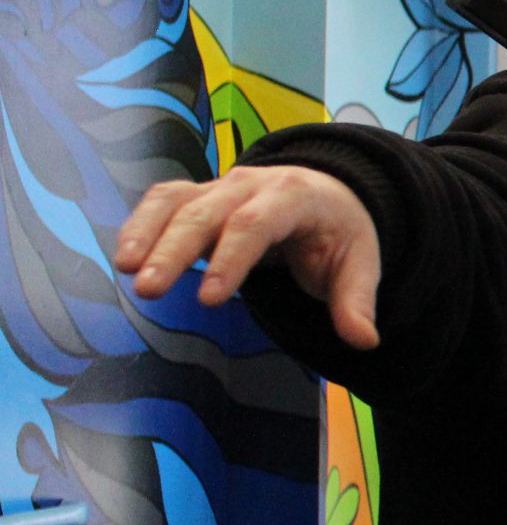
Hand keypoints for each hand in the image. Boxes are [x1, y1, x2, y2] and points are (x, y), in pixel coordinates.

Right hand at [115, 166, 381, 348]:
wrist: (328, 195)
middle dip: (174, 250)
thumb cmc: (339, 233)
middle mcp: (251, 185)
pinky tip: (125, 256)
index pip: (257, 224)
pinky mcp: (198, 196)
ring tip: (125, 269)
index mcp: (295, 196)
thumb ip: (356, 302)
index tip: (208, 299)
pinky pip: (163, 202)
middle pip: (206, 213)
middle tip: (148, 289)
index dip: (231, 259)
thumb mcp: (359, 264)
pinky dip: (140, 224)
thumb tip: (364, 340)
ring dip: (146, 233)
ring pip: (176, 201)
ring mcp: (220, 187)